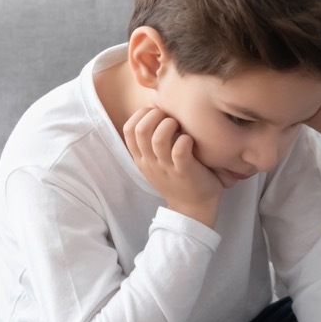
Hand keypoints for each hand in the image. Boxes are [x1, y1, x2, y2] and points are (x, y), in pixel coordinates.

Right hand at [123, 107, 224, 225]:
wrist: (192, 209)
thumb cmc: (178, 179)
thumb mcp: (156, 163)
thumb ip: (151, 144)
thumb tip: (156, 113)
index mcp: (141, 158)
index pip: (128, 129)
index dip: (141, 114)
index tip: (157, 112)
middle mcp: (150, 163)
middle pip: (140, 130)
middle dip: (155, 115)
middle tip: (170, 116)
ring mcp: (166, 168)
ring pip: (158, 139)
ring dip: (170, 125)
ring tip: (180, 126)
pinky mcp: (184, 172)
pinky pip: (179, 151)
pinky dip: (185, 140)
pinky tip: (190, 140)